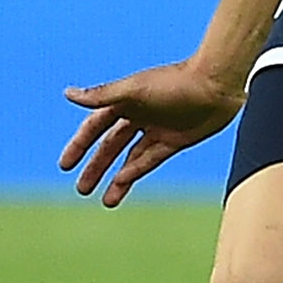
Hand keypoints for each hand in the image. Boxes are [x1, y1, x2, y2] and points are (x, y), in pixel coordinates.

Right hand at [59, 58, 244, 205]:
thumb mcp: (135, 90)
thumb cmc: (176, 82)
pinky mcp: (176, 140)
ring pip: (131, 157)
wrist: (218, 83)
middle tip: (81, 190)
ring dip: (117, 177)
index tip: (65, 166)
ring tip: (105, 201)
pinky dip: (137, 172)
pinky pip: (151, 159)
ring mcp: (158, 128)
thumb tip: (67, 93)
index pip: (95, 127)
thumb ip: (102, 95)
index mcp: (126, 100)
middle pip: (111, 145)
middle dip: (96, 167)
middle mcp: (139, 115)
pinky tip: (124, 185)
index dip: (80, 145)